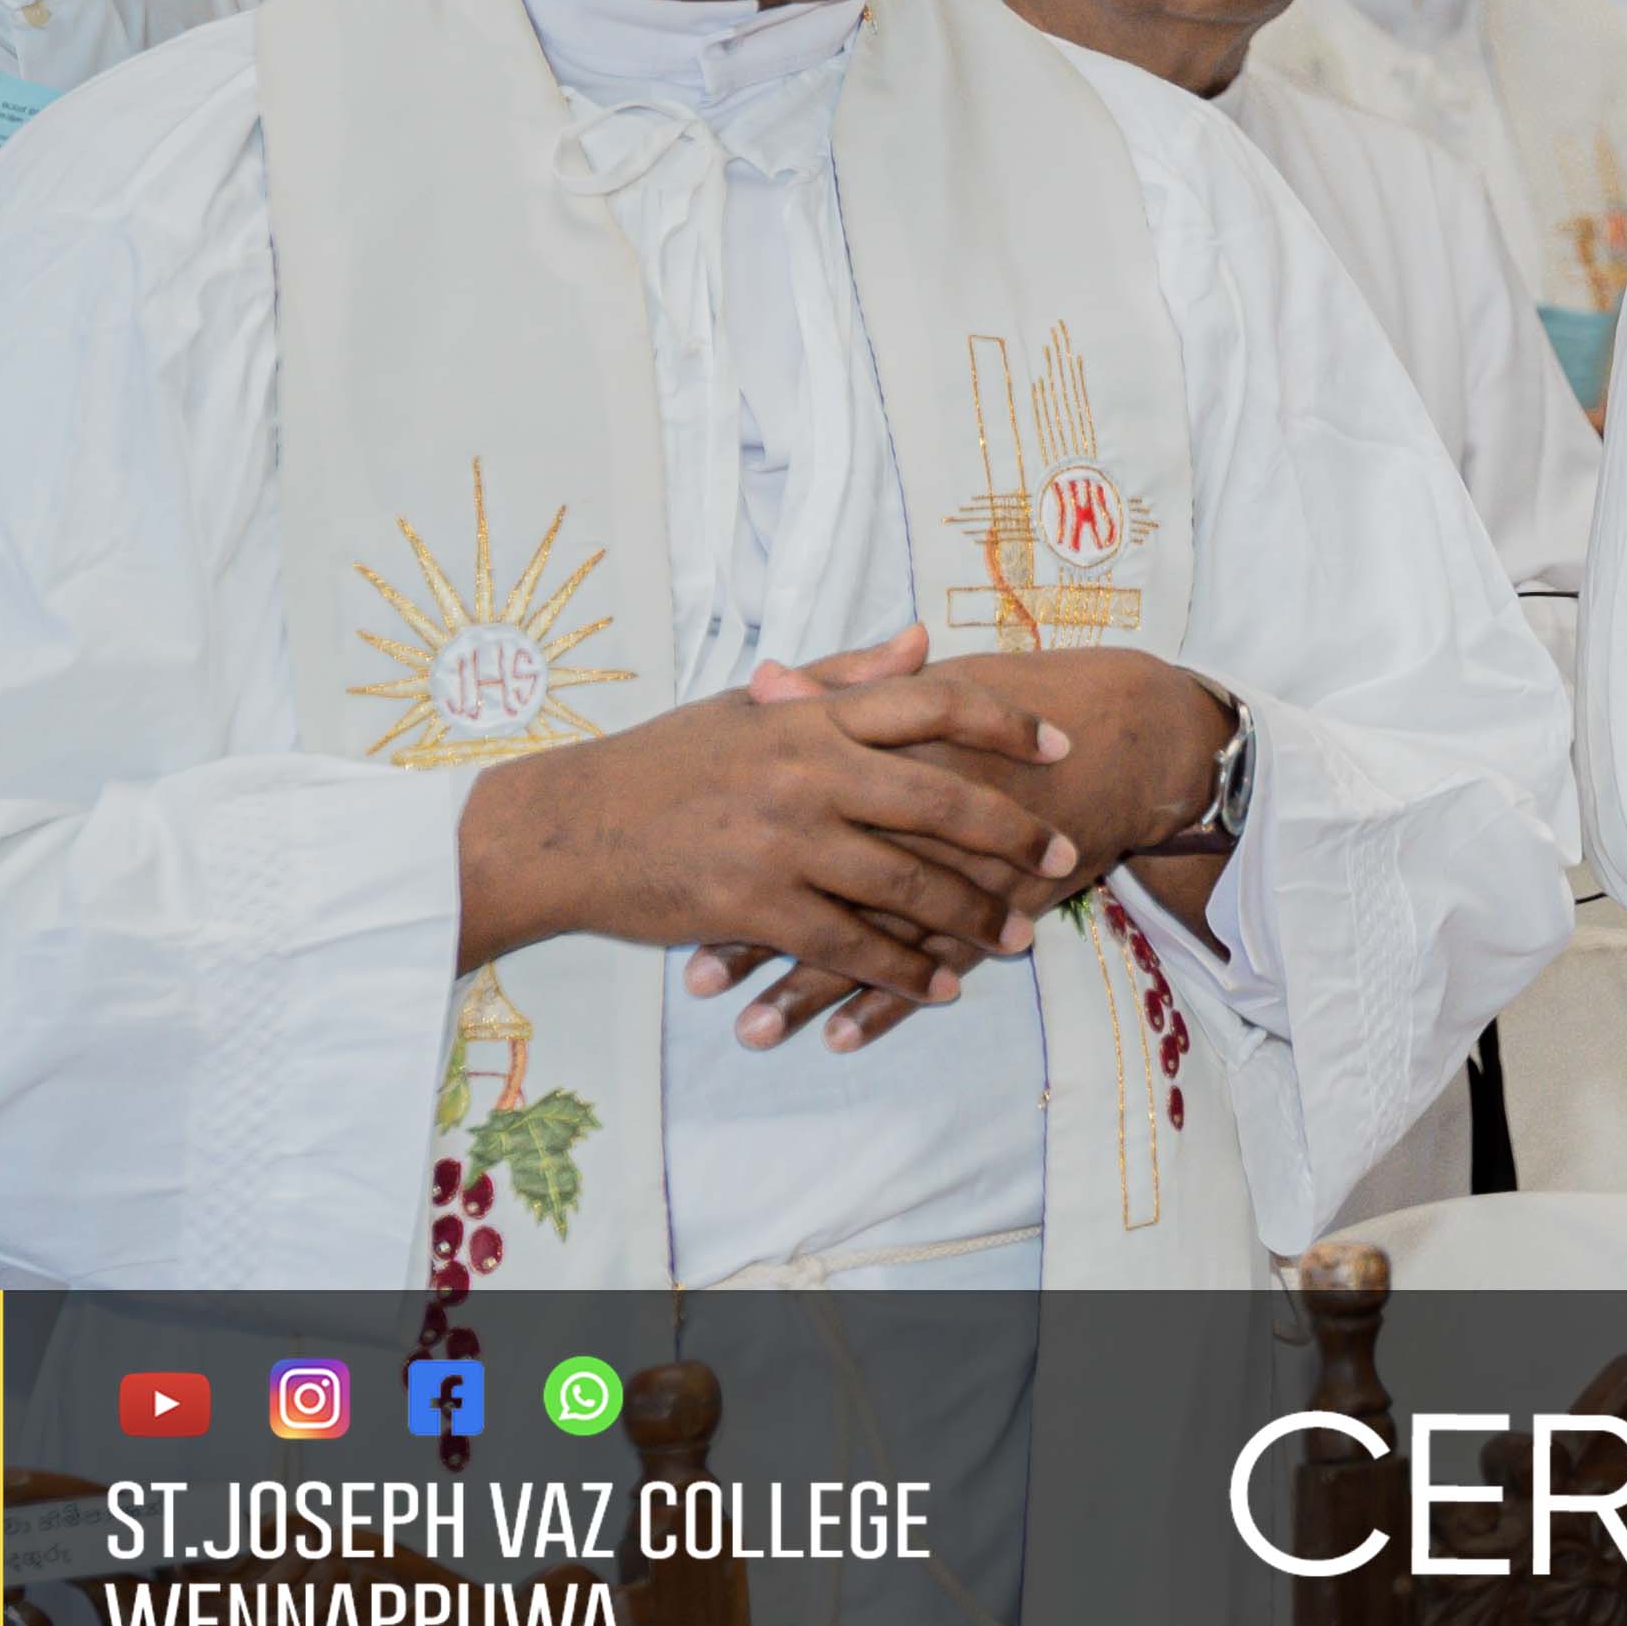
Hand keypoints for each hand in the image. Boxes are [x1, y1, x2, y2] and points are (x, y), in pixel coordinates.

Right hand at [462, 652, 1087, 1046]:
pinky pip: (850, 945)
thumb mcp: (749, 707)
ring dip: (972, 916)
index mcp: (812, 717)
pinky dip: (903, 970)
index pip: (934, 702)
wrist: (562, 830)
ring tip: (1022, 936)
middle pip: (941, 800)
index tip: (1061, 746)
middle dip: (1013, 833)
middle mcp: (808, 773)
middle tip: (1064, 855)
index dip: (1007, 725)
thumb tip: (925, 639)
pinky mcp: (754, 906)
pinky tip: (943, 986)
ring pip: (905, 884)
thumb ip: (845, 678)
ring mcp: (783, 842)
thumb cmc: (660, 762)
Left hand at [697, 634, 1229, 1054]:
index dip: (740, 850)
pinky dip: (887, 1005)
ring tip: (748, 1030)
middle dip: (761, 936)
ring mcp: (962, 871)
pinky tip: (837, 1036)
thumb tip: (762, 683)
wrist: (1130, 734)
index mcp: (895, 753)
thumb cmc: (1030, 700)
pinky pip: (935, 966)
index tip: (679, 887)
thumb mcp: (935, 683)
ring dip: (810, 990)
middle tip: (697, 975)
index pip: (801, 809)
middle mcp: (921, 820)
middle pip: (825, 885)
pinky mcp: (998, 907)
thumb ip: (846, 689)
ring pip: (875, 940)